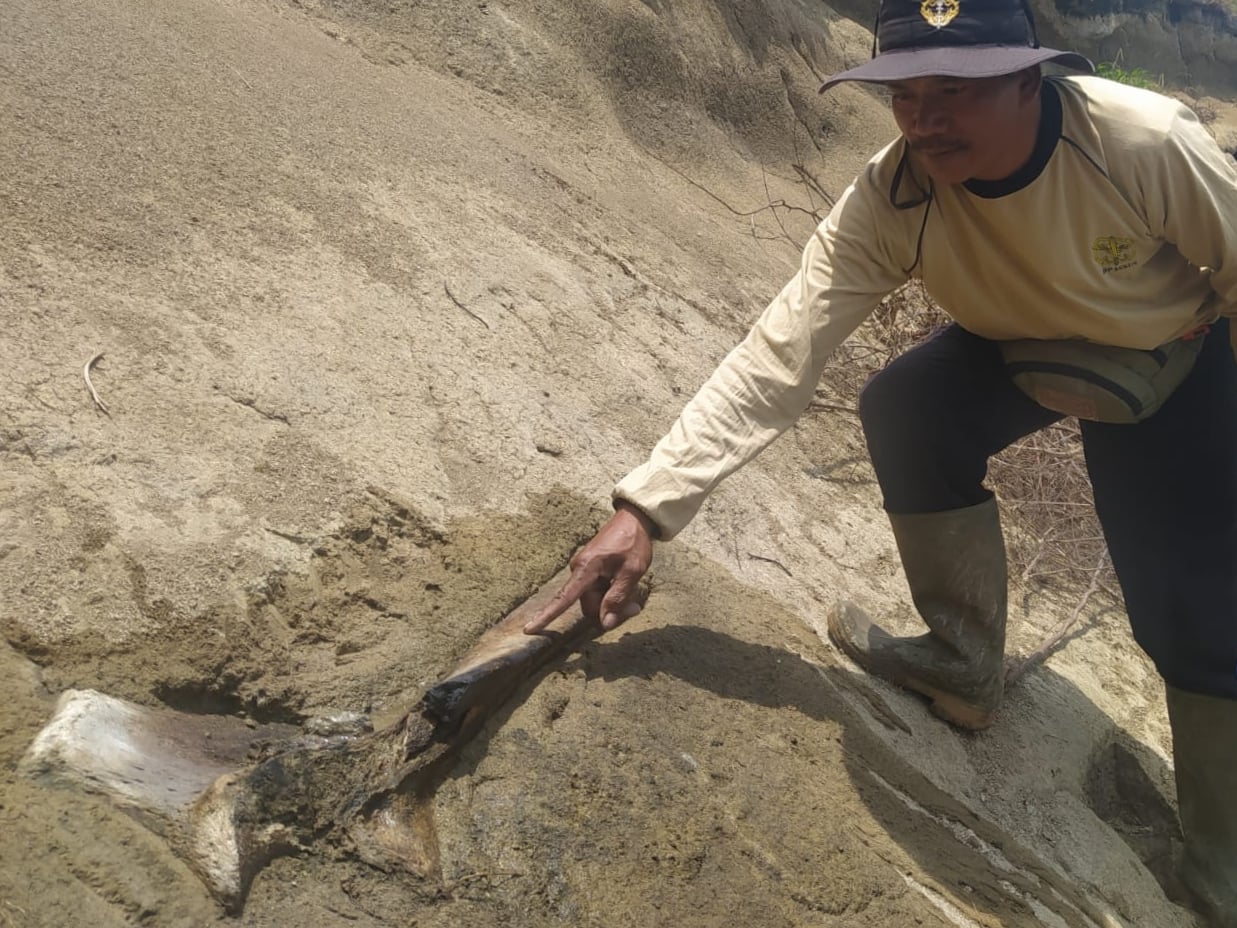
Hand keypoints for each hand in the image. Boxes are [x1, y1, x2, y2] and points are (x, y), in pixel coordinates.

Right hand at [522, 502, 655, 633]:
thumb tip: (604, 624)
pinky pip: (597, 593)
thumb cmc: (632, 542)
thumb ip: (617, 598)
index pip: (563, 598)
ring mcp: (584, 572)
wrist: (633, 520)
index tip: (528, 629)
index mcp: (586, 569)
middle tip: (635, 608)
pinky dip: (610, 596)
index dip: (546, 616)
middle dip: (609, 612)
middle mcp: (579, 571)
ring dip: (612, 604)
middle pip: (589, 607)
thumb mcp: (632, 571)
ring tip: (633, 596)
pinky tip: (625, 588)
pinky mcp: (590, 573)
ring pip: (595, 602)